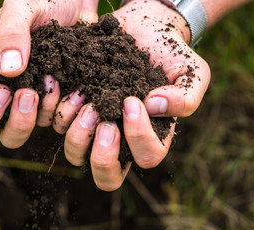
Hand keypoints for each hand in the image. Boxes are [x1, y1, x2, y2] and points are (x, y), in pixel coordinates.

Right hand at [0, 0, 97, 147]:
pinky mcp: (51, 104)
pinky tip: (70, 90)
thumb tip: (7, 71)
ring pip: (10, 135)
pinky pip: (48, 124)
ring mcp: (25, 99)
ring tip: (45, 87)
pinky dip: (58, 113)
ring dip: (27, 118)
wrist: (80, 5)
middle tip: (13, 93)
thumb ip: (11, 33)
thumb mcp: (23, 5)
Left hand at [62, 0, 210, 190]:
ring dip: (79, 134)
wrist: (145, 29)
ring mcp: (97, 126)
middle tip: (104, 122)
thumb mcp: (192, 73)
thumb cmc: (171, 54)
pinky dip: (61, 111)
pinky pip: (60, 125)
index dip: (138, 137)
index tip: (132, 101)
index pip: (146, 157)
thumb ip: (185, 98)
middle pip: (108, 177)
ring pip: (78, 156)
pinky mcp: (77, 109)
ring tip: (87, 101)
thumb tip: (154, 108)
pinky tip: (72, 88)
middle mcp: (123, 140)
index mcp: (152, 137)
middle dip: (103, 155)